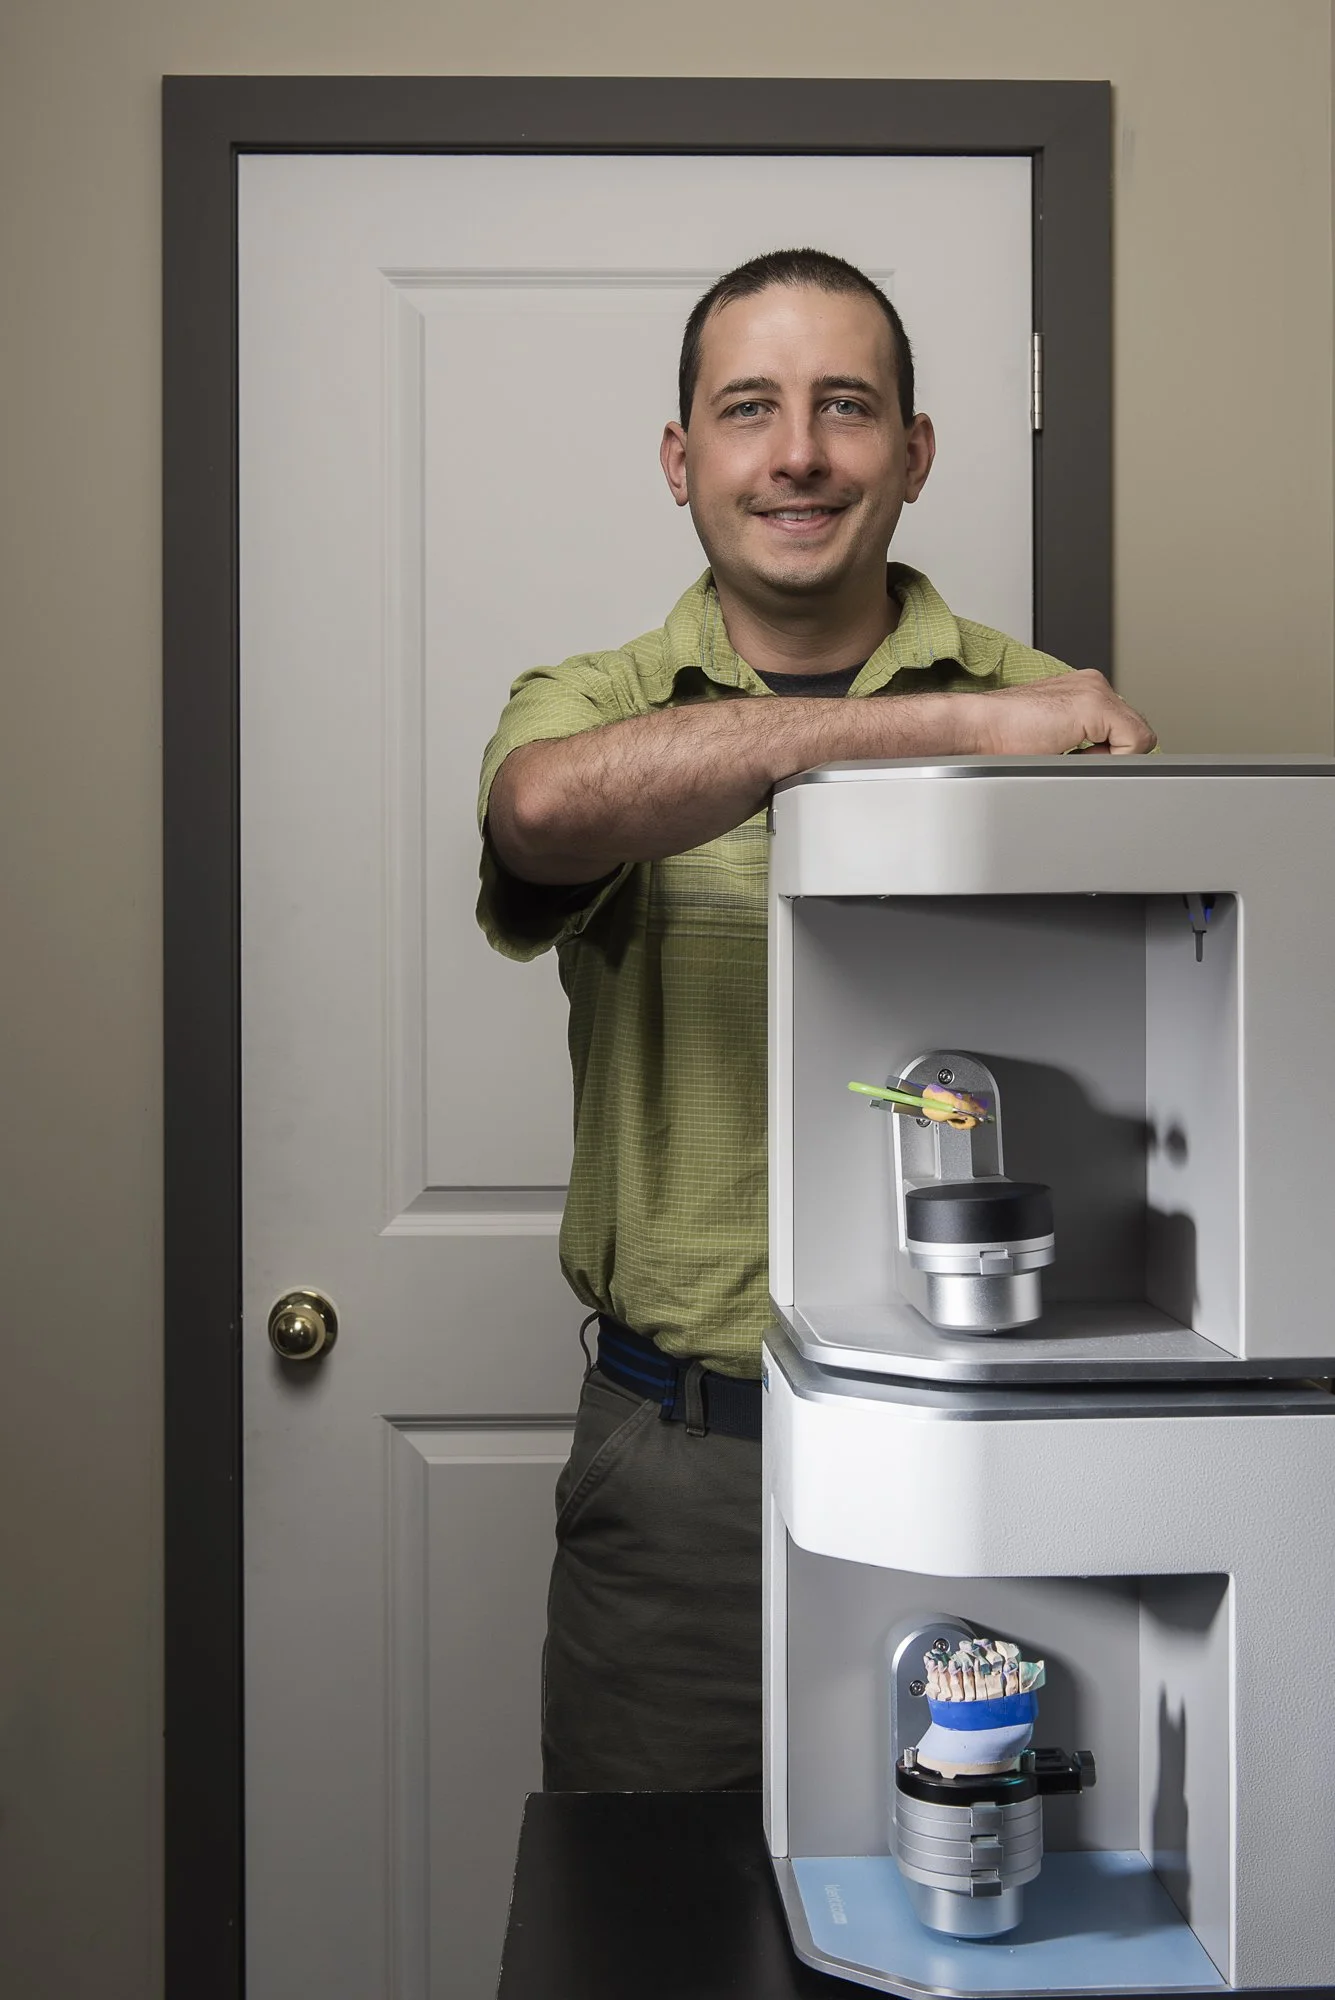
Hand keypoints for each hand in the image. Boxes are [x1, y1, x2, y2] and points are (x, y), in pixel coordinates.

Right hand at [967, 671, 1156, 756]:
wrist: (974, 728)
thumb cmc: (998, 739)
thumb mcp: (1051, 739)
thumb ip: (1082, 742)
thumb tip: (1106, 764)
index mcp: (1082, 690)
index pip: (1121, 727)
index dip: (1109, 753)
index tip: (1081, 762)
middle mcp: (1092, 684)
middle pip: (1134, 732)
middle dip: (1112, 755)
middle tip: (1074, 761)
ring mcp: (1095, 691)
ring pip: (1138, 738)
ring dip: (1110, 757)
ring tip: (1070, 756)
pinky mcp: (1095, 704)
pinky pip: (1136, 742)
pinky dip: (1115, 759)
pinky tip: (1077, 756)